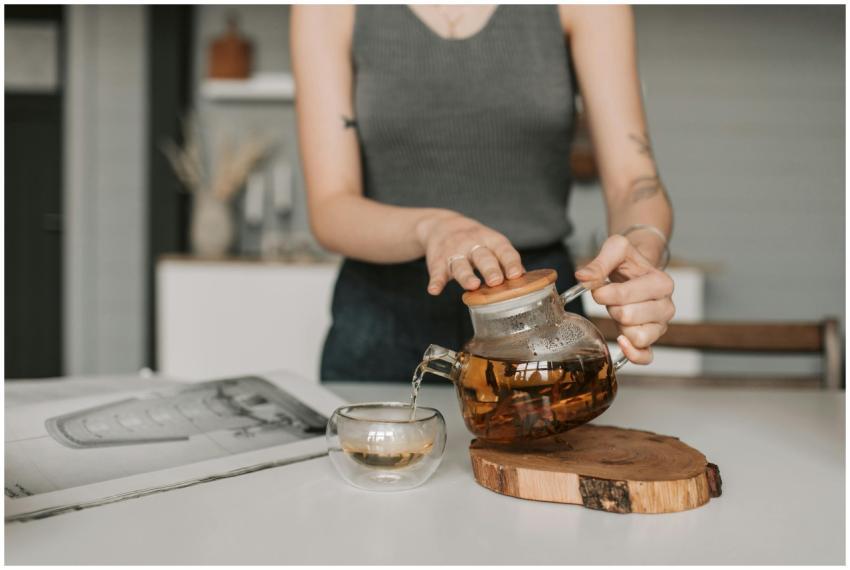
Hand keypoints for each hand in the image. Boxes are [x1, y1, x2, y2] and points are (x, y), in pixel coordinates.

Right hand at [416, 211, 524, 294]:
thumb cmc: (475, 241)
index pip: (504, 250)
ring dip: (466, 276)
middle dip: (490, 269)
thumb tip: (526, 281)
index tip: (516, 274)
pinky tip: (434, 290)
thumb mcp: (492, 244)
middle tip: (496, 281)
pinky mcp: (437, 262)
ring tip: (472, 286)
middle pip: (483, 257)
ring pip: (461, 265)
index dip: (510, 262)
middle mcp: (472, 245)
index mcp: (490, 240)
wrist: (441, 225)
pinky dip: (435, 281)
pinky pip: (436, 272)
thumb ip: (506, 261)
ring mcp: (454, 253)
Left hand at [575, 234, 674, 363]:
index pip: (626, 296)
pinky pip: (645, 356)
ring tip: (620, 311)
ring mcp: (661, 325)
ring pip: (637, 337)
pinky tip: (621, 341)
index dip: (605, 293)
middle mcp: (666, 306)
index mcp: (661, 283)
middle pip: (628, 316)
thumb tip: (583, 277)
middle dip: (612, 307)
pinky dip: (632, 353)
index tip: (599, 288)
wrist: (637, 271)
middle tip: (612, 299)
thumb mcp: (616, 250)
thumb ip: (599, 263)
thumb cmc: (628, 262)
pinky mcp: (652, 340)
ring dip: (620, 325)